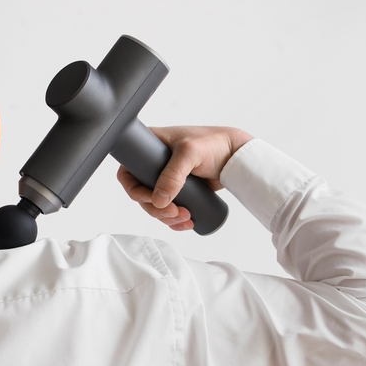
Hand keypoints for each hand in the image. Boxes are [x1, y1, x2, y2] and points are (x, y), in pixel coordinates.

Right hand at [116, 126, 252, 231]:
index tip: (150, 198)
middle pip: (141, 194)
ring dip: (166, 217)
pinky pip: (168, 210)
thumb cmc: (213, 143)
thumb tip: (158, 200)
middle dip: (155, 208)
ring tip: (186, 217)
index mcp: (150, 147)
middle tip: (173, 212)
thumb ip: (173, 175)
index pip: (128, 172)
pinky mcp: (179, 191)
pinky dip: (174, 221)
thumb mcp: (190, 153)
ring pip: (155, 205)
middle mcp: (154, 164)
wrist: (236, 155)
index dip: (134, 189)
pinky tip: (185, 223)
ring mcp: (166, 179)